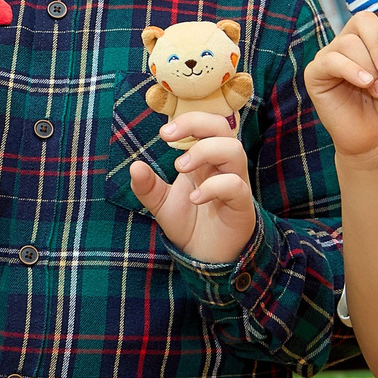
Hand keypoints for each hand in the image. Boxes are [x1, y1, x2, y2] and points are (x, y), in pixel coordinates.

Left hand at [130, 112, 257, 263]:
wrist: (205, 257)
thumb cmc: (189, 224)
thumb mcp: (161, 204)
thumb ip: (148, 187)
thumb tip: (135, 167)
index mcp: (205, 160)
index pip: (206, 124)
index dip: (188, 120)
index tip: (163, 133)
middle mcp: (222, 166)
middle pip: (223, 127)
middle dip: (196, 124)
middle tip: (168, 137)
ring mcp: (235, 183)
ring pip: (234, 150)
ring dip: (204, 151)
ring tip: (179, 168)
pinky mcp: (242, 205)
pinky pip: (235, 185)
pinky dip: (213, 187)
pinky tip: (194, 198)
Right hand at [305, 12, 377, 169]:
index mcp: (368, 39)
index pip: (372, 17)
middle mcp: (347, 44)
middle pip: (360, 22)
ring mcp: (330, 58)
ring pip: (347, 43)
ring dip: (368, 67)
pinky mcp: (315, 75)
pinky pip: (329, 60)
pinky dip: (350, 70)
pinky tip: (364, 85)